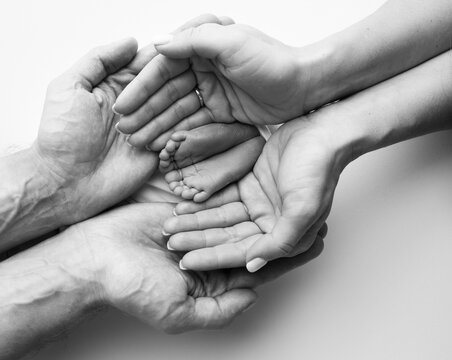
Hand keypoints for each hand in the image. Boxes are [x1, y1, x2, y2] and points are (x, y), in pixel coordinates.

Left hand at [33, 14, 240, 222]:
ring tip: (198, 95)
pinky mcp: (156, 151)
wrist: (65, 183)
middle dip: (176, 80)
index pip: (145, 64)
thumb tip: (130, 40)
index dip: (163, 56)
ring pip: (175, 108)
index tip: (183, 47)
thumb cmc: (61, 136)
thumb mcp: (69, 88)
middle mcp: (136, 104)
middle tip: (197, 71)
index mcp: (116, 85)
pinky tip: (201, 117)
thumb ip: (98, 60)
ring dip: (181, 104)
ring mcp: (148, 127)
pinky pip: (178, 136)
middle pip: (164, 85)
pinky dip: (187, 128)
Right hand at [71, 203, 322, 331]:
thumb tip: (253, 296)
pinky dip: (236, 190)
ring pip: (240, 217)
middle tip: (315, 209)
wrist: (96, 257)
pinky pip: (216, 200)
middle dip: (282, 227)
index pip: (260, 268)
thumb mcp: (179, 312)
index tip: (317, 241)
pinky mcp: (185, 211)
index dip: (289, 257)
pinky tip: (256, 179)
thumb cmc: (132, 288)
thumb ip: (220, 309)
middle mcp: (210, 257)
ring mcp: (199, 232)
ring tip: (290, 190)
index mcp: (214, 283)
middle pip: (255, 240)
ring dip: (265, 205)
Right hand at [114, 21, 311, 147]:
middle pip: (166, 91)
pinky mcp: (222, 111)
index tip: (122, 106)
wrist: (306, 86)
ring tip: (136, 141)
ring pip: (177, 109)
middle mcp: (203, 66)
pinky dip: (177, 134)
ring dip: (156, 125)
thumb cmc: (274, 61)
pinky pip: (193, 123)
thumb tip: (157, 43)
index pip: (163, 67)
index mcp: (202, 45)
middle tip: (124, 130)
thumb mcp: (233, 43)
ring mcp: (212, 90)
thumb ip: (194, 40)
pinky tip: (161, 145)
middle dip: (144, 111)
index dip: (141, 87)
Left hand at [163, 114, 349, 271]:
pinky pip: (221, 197)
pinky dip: (203, 202)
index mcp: (284, 236)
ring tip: (170, 225)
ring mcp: (258, 204)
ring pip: (220, 217)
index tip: (186, 261)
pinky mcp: (250, 185)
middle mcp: (269, 224)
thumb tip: (253, 265)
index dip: (213, 257)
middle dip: (198, 240)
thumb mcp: (303, 209)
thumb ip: (280, 241)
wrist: (321, 132)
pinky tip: (183, 206)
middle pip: (226, 236)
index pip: (241, 252)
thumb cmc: (318, 169)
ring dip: (196, 222)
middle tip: (170, 242)